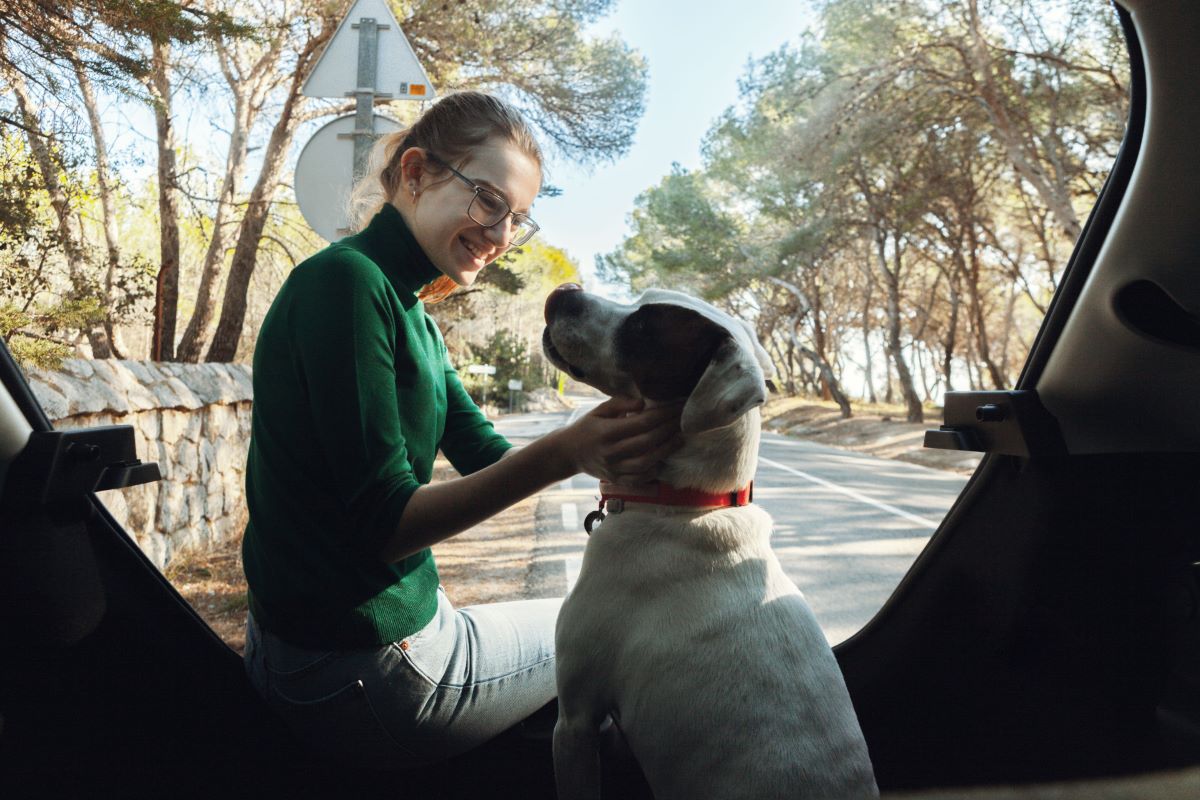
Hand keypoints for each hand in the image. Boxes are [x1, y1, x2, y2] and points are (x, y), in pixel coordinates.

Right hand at [559, 396, 682, 483]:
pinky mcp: (617, 480)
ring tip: (680, 438)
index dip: (663, 415)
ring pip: (646, 462)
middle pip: (647, 442)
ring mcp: (614, 469)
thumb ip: (621, 403)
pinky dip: (654, 469)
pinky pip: (640, 479)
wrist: (569, 453)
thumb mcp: (600, 410)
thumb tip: (644, 402)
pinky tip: (664, 458)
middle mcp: (611, 452)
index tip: (677, 407)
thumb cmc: (588, 427)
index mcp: (607, 432)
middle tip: (683, 420)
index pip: (641, 423)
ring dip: (666, 450)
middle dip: (669, 430)